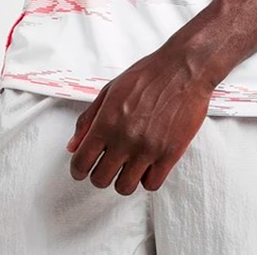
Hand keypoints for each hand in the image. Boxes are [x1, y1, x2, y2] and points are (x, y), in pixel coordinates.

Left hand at [66, 48, 211, 195]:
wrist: (184, 68)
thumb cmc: (149, 74)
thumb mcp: (110, 90)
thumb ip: (88, 119)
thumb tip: (72, 146)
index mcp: (107, 121)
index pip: (81, 163)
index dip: (78, 169)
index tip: (83, 168)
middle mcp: (125, 138)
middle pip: (100, 180)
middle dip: (100, 174)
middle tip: (108, 164)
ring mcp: (148, 148)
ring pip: (125, 187)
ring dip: (124, 178)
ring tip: (129, 164)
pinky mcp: (170, 154)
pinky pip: (151, 184)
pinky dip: (147, 177)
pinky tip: (148, 163)